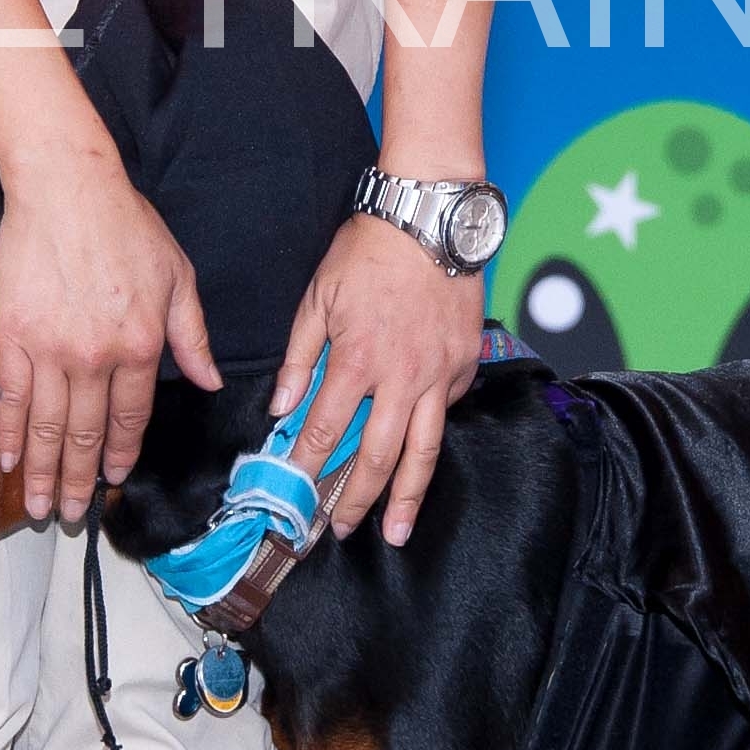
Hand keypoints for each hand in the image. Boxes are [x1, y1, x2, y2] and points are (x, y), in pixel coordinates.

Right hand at [0, 141, 219, 523]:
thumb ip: (192, 336)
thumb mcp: (178, 278)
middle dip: (79, 482)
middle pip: (87, 436)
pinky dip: (10, 435)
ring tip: (38, 508)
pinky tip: (8, 462)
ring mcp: (51, 351)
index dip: (121, 456)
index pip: (131, 420)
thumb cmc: (126, 225)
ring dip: (43, 474)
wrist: (67, 189)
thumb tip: (210, 381)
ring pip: (48, 428)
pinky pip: (11, 399)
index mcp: (141, 347)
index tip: (113, 480)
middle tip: (71, 516)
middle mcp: (96, 359)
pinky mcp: (14, 337)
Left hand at [274, 213, 483, 547]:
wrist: (429, 218)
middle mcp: (402, 377)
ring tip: (397, 530)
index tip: (295, 493)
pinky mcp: (466, 363)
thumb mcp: (317, 299)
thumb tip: (283, 405)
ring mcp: (440, 373)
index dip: (308, 467)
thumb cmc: (369, 251)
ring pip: (424, 450)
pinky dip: (433, 435)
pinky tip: (421, 456)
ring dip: (408, 497)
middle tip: (341, 529)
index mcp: (358, 360)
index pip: (328, 430)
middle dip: (356, 499)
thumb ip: (298, 357)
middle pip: (378, 457)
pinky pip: (449, 410)